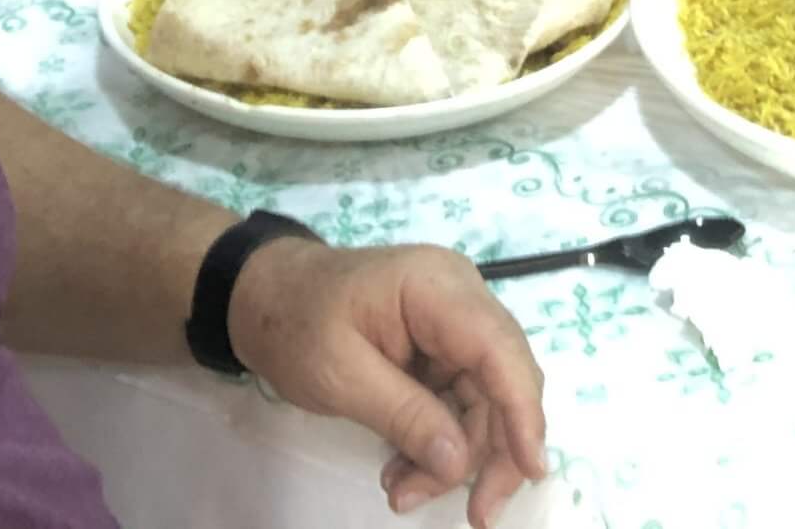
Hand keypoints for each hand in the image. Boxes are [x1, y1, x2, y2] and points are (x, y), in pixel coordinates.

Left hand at [228, 238, 548, 528]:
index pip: (498, 349)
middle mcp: (460, 300)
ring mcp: (453, 325)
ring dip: (455, 455)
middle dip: (490, 450)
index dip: (522, 411)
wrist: (263, 297)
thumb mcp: (339, 374)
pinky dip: (438, 442)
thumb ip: (403, 415)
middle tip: (474, 513)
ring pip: (485, 400)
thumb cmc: (293, 324)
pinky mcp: (442, 349)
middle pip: (502, 380)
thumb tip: (460, 463)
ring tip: (403, 491)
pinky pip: (459, 402)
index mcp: (437, 288)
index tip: (531, 470)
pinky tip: (404, 471)